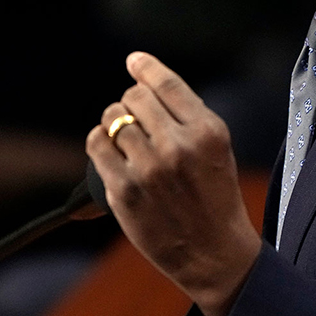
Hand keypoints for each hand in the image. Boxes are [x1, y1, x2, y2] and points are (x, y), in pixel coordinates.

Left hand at [86, 52, 260, 315]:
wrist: (214, 254)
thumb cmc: (214, 199)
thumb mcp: (218, 150)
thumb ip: (187, 116)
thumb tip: (144, 76)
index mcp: (207, 132)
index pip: (166, 84)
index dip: (145, 68)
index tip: (134, 61)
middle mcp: (178, 146)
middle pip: (135, 97)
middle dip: (132, 103)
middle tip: (136, 119)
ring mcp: (148, 169)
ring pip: (112, 118)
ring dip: (114, 123)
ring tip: (125, 140)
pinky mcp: (124, 190)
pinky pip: (97, 144)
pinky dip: (99, 142)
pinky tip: (109, 151)